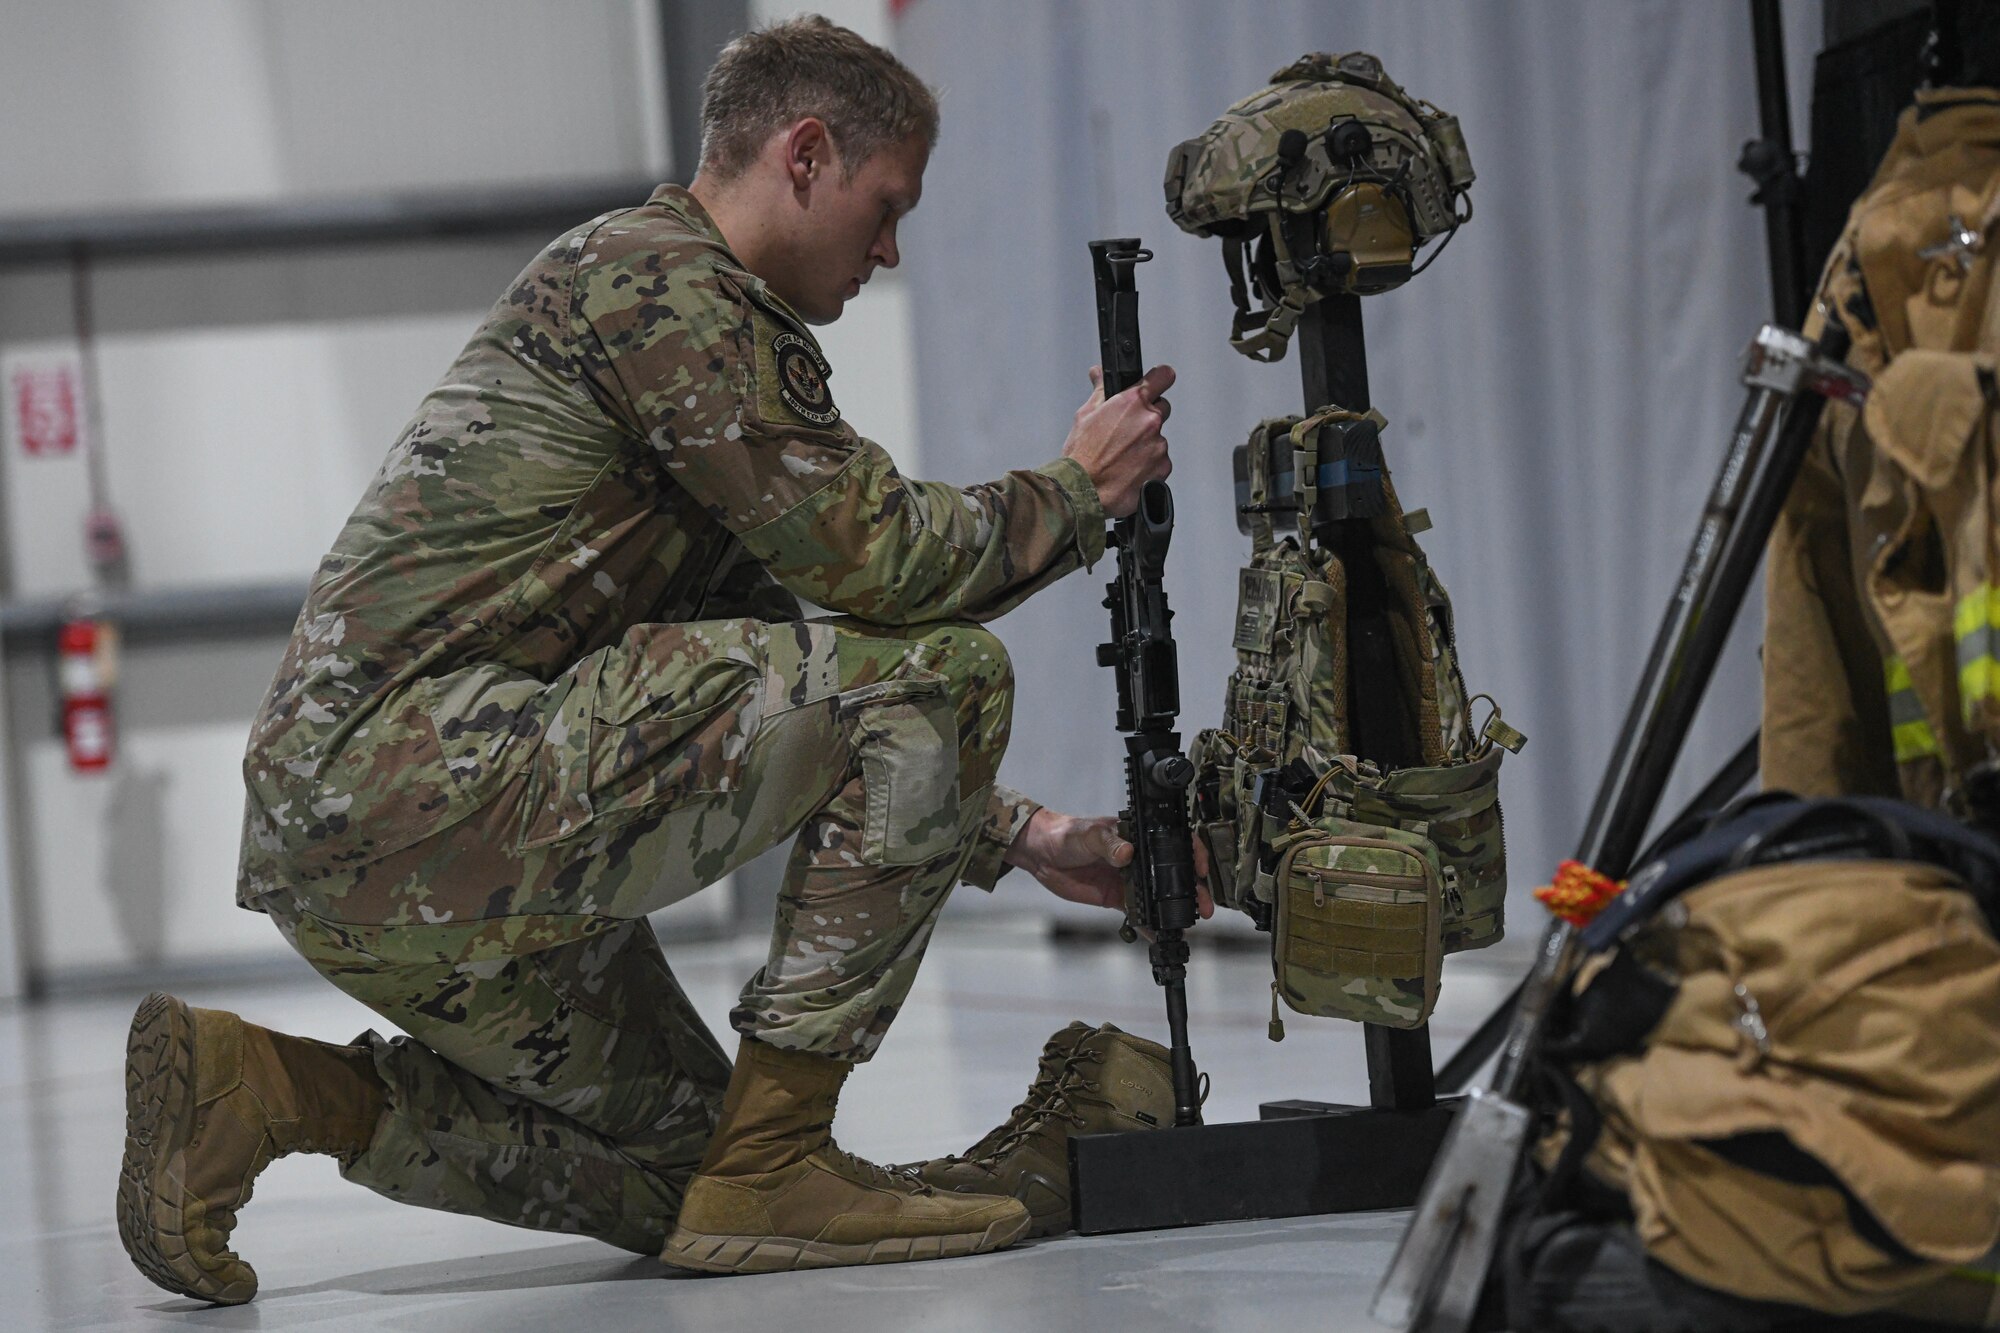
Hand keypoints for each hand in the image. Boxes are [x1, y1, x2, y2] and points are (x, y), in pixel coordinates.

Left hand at [1003, 808, 1214, 918]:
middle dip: (1193, 890)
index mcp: (1138, 836)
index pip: (1174, 842)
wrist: (1042, 854)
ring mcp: (1130, 879)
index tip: (1201, 869)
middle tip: (1203, 905)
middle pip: (1174, 874)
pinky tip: (1158, 935)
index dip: (1193, 855)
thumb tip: (1127, 853)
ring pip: (1160, 896)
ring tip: (1187, 923)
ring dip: (1175, 909)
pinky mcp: (1118, 898)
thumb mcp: (1089, 835)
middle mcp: (1139, 858)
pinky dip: (1149, 925)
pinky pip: (1139, 913)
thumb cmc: (1067, 834)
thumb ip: (1109, 844)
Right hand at [1061, 363, 1175, 518]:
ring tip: (1122, 456)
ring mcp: (1158, 445)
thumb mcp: (1085, 415)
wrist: (1082, 491)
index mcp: (1132, 402)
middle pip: (1162, 409)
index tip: (1157, 383)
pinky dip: (1149, 465)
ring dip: (1146, 444)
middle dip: (1147, 417)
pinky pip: (1160, 461)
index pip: (1162, 376)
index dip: (1159, 379)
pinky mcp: (1163, 468)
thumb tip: (1099, 374)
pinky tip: (1129, 470)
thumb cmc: (1081, 456)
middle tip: (1126, 431)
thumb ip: (1100, 390)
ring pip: (1158, 438)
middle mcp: (1150, 421)